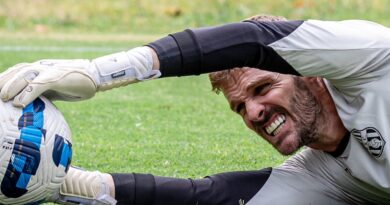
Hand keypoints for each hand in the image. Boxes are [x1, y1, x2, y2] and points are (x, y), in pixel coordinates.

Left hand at [0, 47, 159, 106]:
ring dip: (11, 87)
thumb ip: (43, 93)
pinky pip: (38, 85)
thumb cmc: (77, 84)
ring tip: (4, 99)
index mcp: (41, 69)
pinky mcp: (57, 77)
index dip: (5, 80)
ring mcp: (50, 70)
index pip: (18, 72)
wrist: (97, 76)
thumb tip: (32, 105)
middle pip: (17, 71)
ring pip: (24, 75)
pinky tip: (19, 103)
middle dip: (3, 82)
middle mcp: (42, 66)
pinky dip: (26, 94)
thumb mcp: (56, 88)